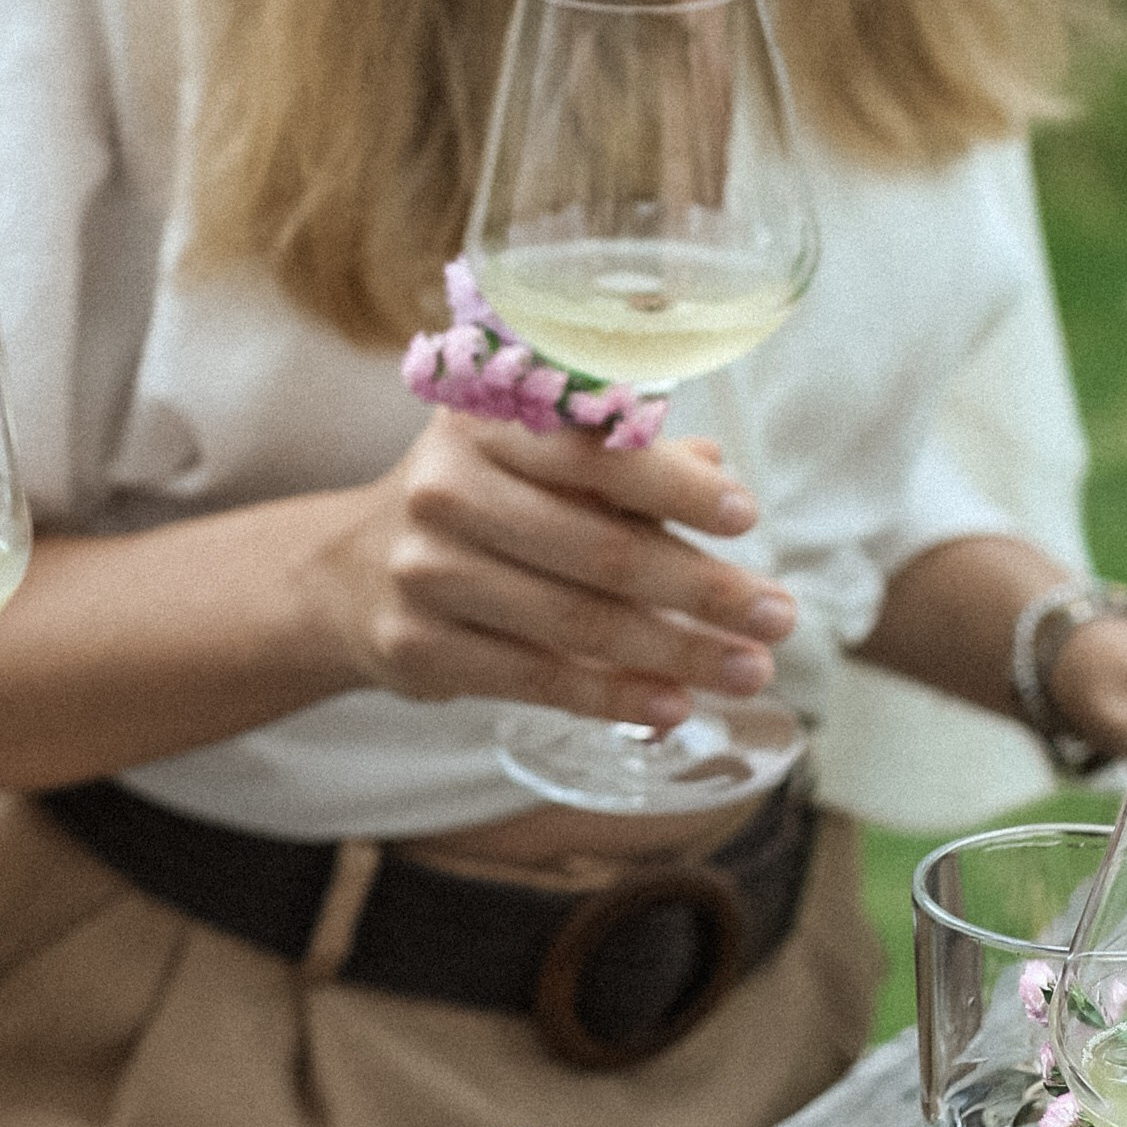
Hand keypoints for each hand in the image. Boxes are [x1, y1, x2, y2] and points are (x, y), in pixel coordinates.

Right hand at [293, 413, 796, 732]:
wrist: (347, 574)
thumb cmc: (477, 504)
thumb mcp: (530, 459)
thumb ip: (618, 460)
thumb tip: (716, 473)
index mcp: (483, 421)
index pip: (592, 450)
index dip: (674, 487)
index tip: (746, 518)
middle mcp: (446, 486)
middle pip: (598, 547)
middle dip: (702, 588)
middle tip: (779, 616)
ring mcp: (426, 569)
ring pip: (577, 621)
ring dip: (678, 652)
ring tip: (750, 671)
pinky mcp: (418, 646)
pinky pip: (538, 678)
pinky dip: (614, 696)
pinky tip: (675, 705)